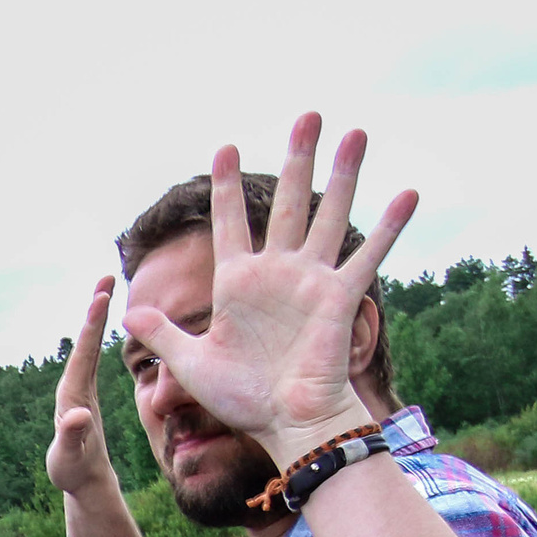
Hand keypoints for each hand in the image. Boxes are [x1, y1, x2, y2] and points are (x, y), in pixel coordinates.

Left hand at [47, 278, 123, 499]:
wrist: (79, 481)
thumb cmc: (72, 473)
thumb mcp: (70, 458)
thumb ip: (71, 437)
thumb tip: (76, 417)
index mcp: (70, 396)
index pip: (82, 355)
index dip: (91, 326)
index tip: (100, 297)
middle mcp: (73, 387)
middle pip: (85, 342)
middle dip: (95, 310)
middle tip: (107, 277)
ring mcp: (80, 389)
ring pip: (90, 346)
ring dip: (97, 317)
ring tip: (106, 287)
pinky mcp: (88, 393)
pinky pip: (95, 357)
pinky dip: (100, 336)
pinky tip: (105, 321)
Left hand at [118, 115, 415, 467]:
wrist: (285, 424)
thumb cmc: (241, 398)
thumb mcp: (191, 364)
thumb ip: (164, 334)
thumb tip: (128, 310)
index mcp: (237, 284)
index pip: (229, 224)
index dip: (224, 189)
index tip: (224, 148)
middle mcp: (276, 273)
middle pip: (286, 202)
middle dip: (296, 158)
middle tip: (307, 113)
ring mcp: (309, 281)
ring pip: (327, 215)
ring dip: (343, 173)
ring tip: (355, 131)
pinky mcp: (338, 298)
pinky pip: (366, 256)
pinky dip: (388, 227)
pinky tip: (409, 193)